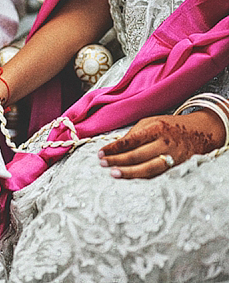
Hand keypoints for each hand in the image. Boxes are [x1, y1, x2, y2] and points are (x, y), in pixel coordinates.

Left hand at [99, 110, 224, 178]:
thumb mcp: (150, 122)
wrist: (199, 132)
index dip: (114, 147)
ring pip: (148, 168)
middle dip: (118, 160)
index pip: (131, 140)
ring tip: (114, 173)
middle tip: (103, 163)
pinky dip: (142, 177)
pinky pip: (157, 174)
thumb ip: (134, 134)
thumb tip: (115, 146)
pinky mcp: (176, 168)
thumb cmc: (169, 126)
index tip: (101, 152)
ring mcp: (172, 157)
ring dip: (129, 172)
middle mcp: (165, 143)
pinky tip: (129, 178)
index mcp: (156, 128)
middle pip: (138, 155)